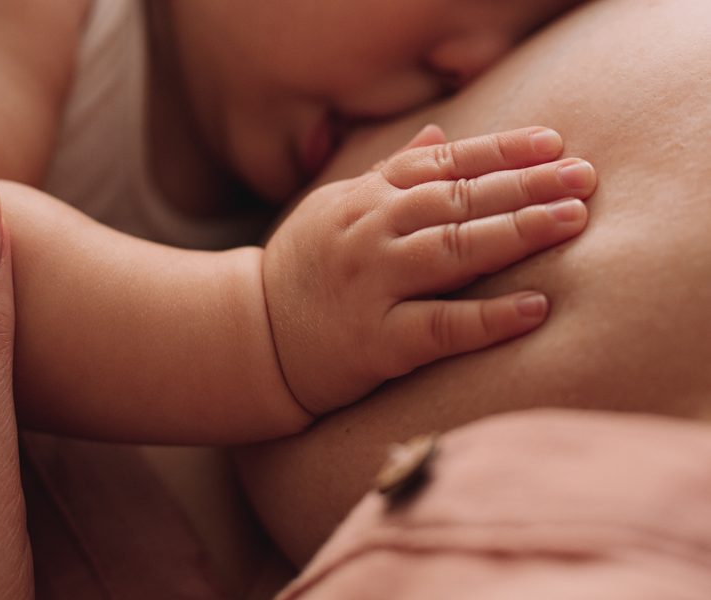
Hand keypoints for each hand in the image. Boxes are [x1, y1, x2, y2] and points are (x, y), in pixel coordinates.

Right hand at [264, 125, 596, 413]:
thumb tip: (438, 134)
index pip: (442, 165)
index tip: (553, 144)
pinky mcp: (376, 343)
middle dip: (524, 185)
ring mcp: (371, 286)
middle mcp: (368, 234)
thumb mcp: (334, 208)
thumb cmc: (302, 270)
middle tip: (584, 177)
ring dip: (516, 233)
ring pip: (452, 251)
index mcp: (364, 200)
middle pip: (456, 201)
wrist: (250, 335)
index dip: (500, 151)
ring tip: (572, 221)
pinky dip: (488, 317)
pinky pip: (439, 326)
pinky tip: (534, 307)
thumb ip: (386, 172)